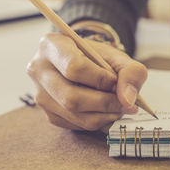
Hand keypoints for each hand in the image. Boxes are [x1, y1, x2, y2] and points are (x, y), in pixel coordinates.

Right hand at [27, 33, 147, 130]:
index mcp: (51, 46)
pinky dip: (96, 121)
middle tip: (125, 103)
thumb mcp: (116, 56)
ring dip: (103, 115)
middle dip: (104, 102)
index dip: (99, 78)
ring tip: (119, 107)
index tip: (115, 81)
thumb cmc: (96, 58)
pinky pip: (74, 124)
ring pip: (73, 113)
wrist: (81, 64)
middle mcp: (38, 69)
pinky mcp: (48, 113)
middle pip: (71, 96)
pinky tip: (105, 111)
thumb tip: (128, 100)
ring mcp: (40, 94)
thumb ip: (131, 71)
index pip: (73, 67)